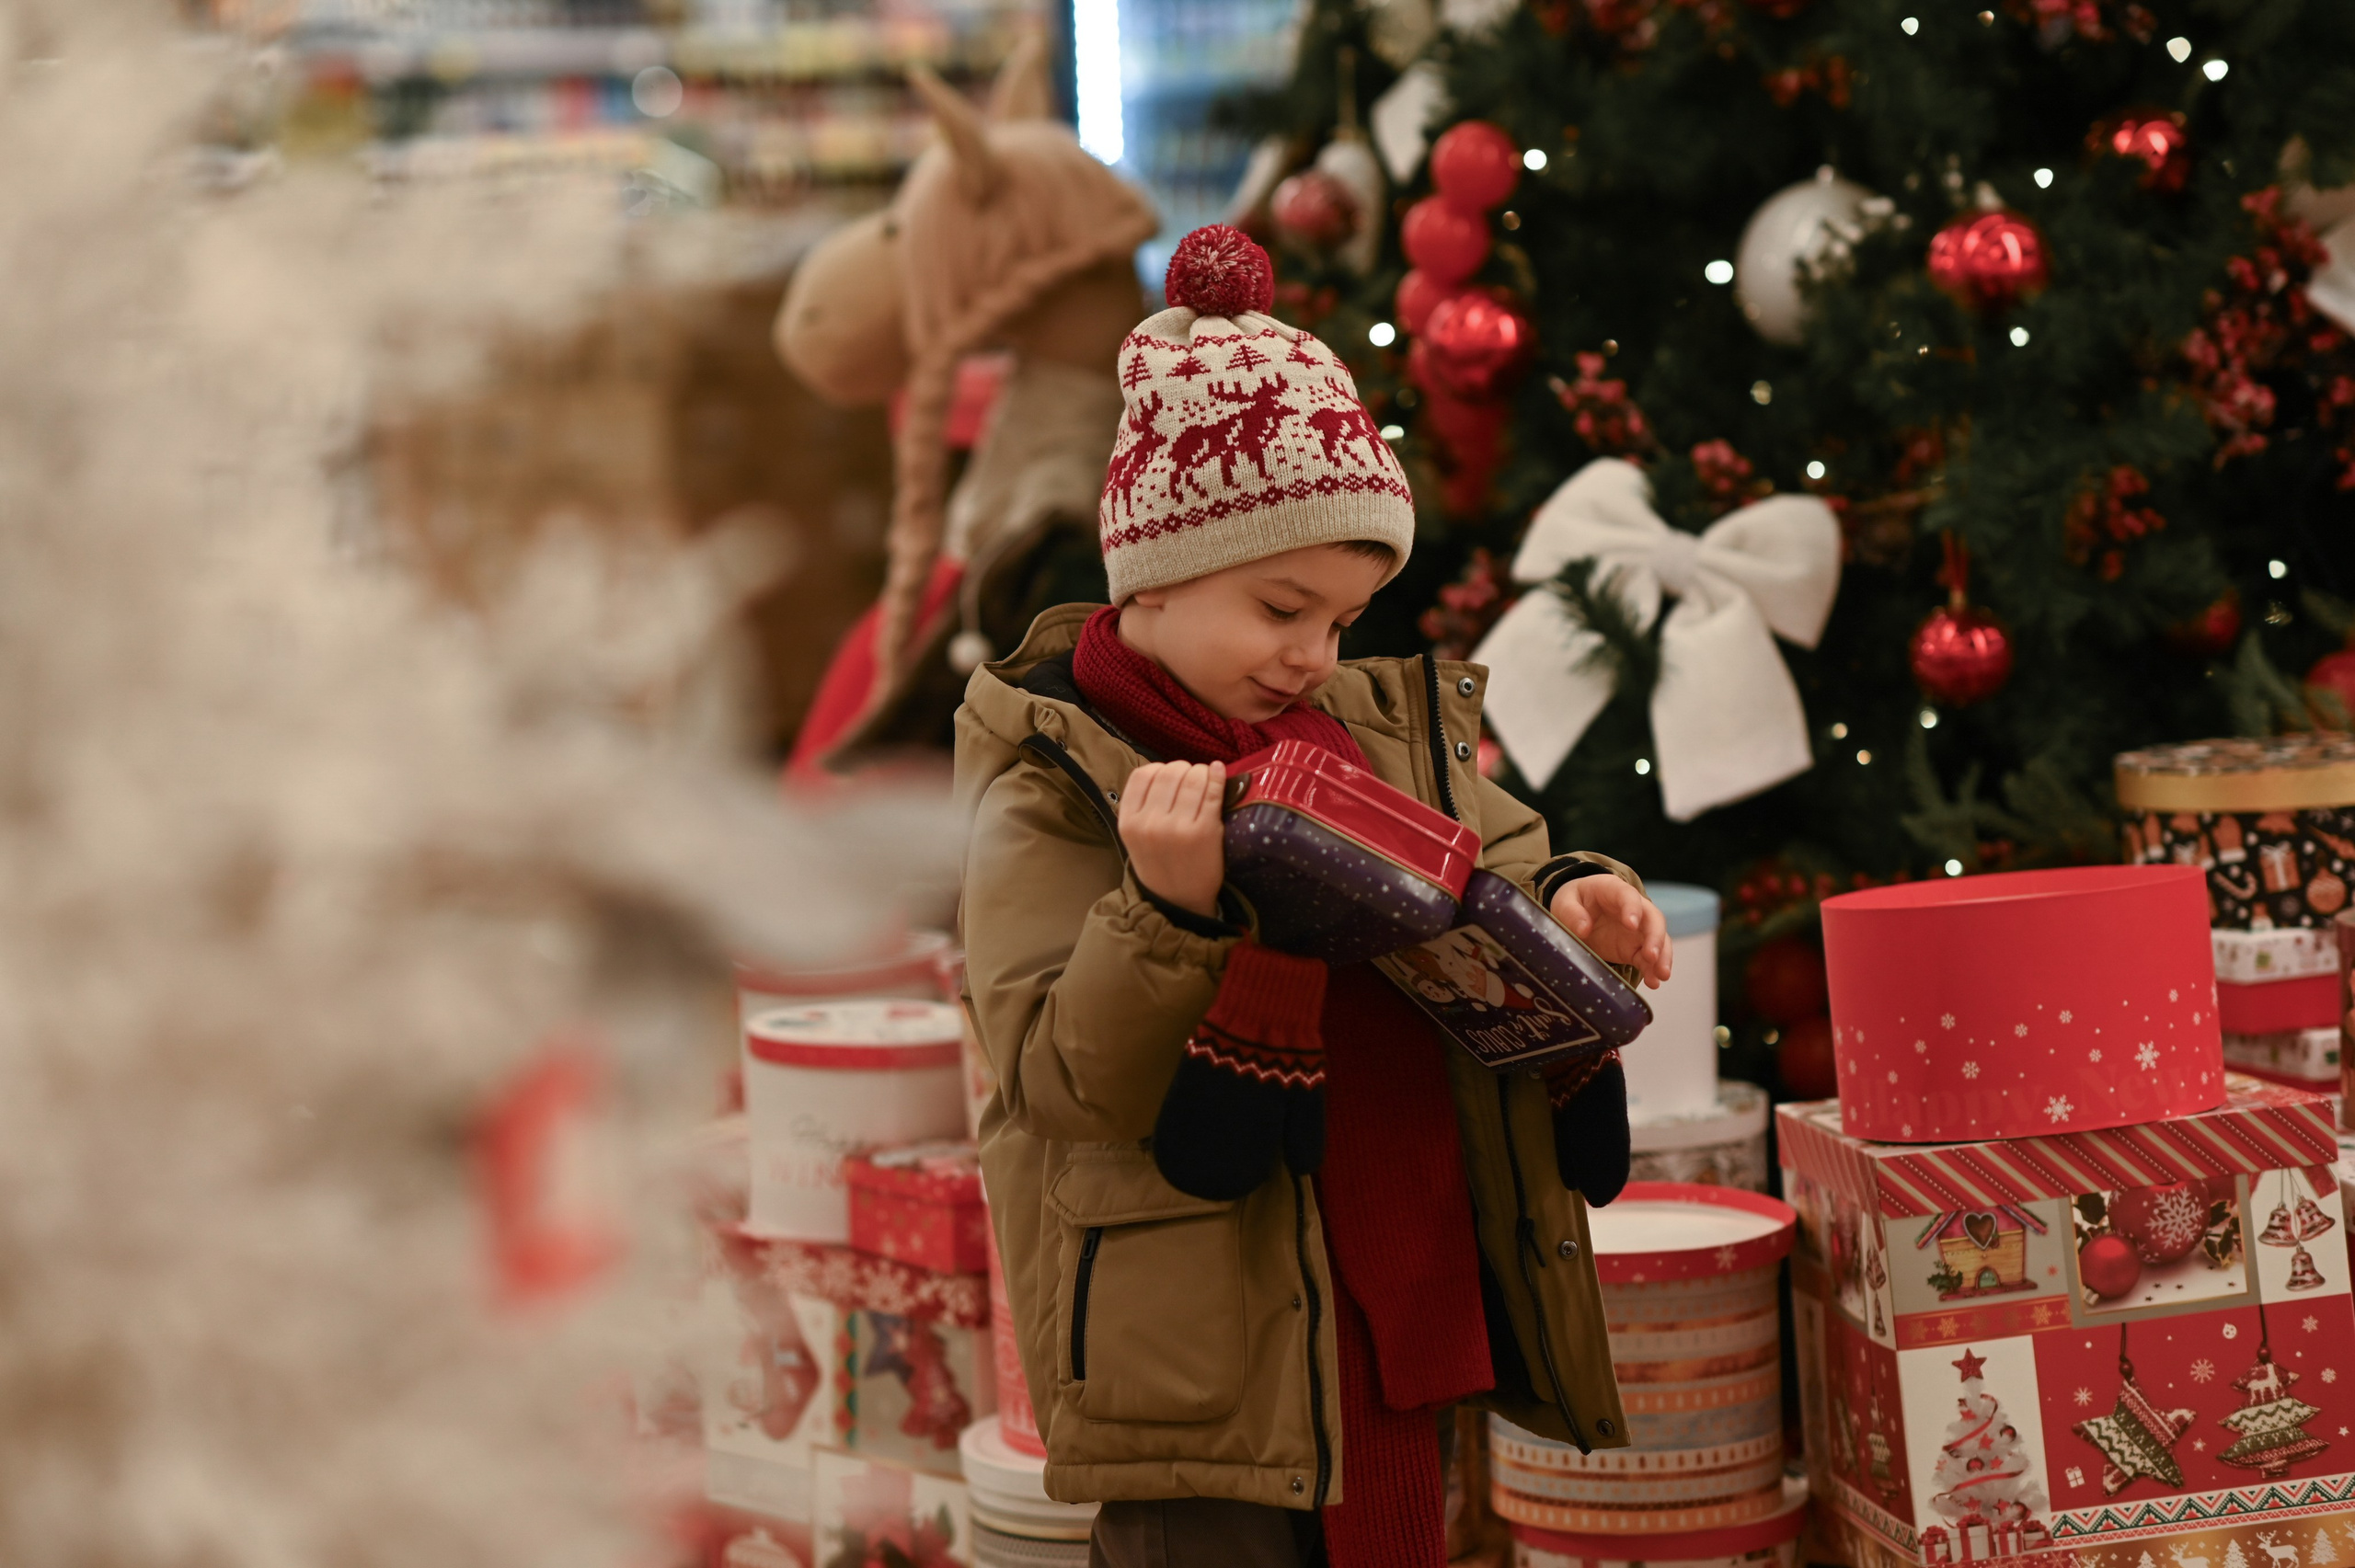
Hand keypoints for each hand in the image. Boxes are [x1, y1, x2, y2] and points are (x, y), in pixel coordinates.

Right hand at [1120, 760, 1225, 917]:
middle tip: (1191, 776)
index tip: (1169, 775)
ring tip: (1205, 777)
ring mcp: (1179, 827)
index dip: (1159, 769)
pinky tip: (1219, 771)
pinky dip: (1218, 776)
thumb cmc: (1158, 865)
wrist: (1180, 901)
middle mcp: (1151, 823)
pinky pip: (1213, 792)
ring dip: (1201, 771)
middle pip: (1169, 773)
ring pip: (1192, 778)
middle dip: (1183, 769)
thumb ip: (1141, 806)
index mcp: (1129, 822)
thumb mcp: (1135, 837)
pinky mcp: (1206, 831)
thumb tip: (1164, 770)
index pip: (1143, 775)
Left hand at [1550, 876, 1671, 989]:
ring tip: (1661, 975)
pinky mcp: (1634, 948)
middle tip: (1651, 955)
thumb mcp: (1565, 902)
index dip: (1632, 909)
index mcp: (1613, 890)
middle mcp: (1633, 908)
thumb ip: (1572, 912)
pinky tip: (1654, 982)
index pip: (1628, 896)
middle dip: (1655, 937)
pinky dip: (1652, 970)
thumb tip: (1583, 928)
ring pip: (1658, 940)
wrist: (1576, 912)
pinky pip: (1648, 959)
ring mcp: (1637, 930)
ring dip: (1662, 957)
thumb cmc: (1573, 901)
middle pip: (1653, 919)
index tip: (1631, 925)